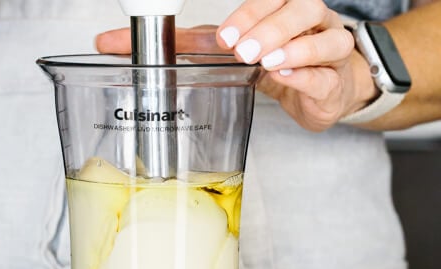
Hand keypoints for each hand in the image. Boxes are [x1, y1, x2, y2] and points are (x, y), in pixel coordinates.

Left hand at [96, 0, 377, 131]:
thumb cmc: (270, 61)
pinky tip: (287, 78)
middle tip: (240, 51)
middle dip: (267, 27)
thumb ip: (177, 44)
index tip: (222, 36)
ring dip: (294, 48)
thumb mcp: (224, 48)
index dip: (248, 13)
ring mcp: (325, 51)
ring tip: (267, 62)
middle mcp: (306, 23)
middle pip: (300, 8)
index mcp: (278, 9)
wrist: (320, 88)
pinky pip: (327, 74)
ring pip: (326, 38)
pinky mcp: (332, 82)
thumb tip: (108, 43)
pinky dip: (307, 76)